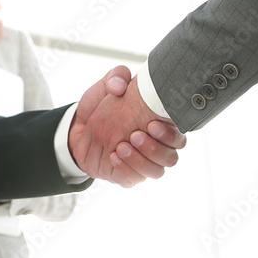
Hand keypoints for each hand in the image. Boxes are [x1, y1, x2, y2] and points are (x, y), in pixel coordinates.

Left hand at [70, 67, 184, 185]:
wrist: (78, 126)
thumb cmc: (101, 106)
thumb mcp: (108, 85)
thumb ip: (117, 77)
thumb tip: (120, 85)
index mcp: (160, 127)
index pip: (179, 138)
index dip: (170, 135)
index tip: (152, 124)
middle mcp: (156, 148)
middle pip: (170, 159)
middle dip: (154, 149)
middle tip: (134, 135)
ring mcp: (142, 164)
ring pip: (155, 173)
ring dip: (139, 161)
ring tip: (120, 146)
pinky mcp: (127, 176)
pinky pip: (134, 181)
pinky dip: (125, 170)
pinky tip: (113, 157)